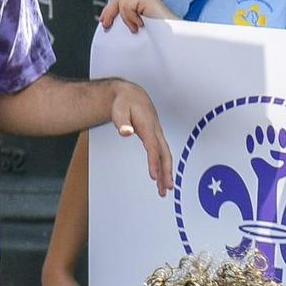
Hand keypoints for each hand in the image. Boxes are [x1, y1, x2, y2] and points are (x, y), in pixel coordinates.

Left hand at [98, 0, 177, 32]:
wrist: (171, 38)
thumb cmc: (158, 36)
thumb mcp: (137, 26)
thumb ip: (128, 20)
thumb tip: (110, 22)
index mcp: (142, 2)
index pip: (122, 0)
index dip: (110, 10)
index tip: (103, 21)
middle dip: (109, 11)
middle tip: (106, 25)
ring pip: (122, 1)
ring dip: (124, 18)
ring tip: (134, 28)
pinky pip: (128, 5)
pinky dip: (130, 17)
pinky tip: (139, 25)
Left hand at [109, 81, 172, 196]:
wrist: (131, 95)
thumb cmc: (124, 103)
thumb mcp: (119, 111)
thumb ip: (122, 123)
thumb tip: (125, 133)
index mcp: (149, 126)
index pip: (153, 147)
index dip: (153, 162)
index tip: (153, 176)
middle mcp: (156, 131)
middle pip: (164, 154)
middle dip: (167, 171)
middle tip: (167, 188)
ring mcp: (157, 134)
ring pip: (165, 155)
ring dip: (166, 172)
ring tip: (165, 190)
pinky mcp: (155, 138)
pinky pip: (161, 154)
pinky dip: (162, 166)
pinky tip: (160, 177)